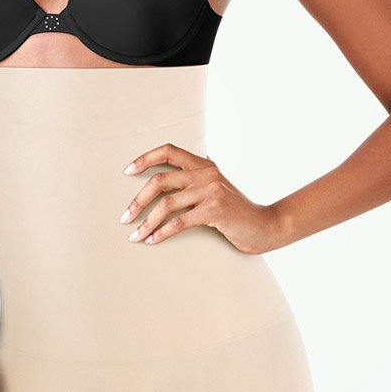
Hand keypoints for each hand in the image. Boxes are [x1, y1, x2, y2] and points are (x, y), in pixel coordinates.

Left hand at [119, 143, 276, 254]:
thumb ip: (199, 177)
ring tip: (135, 235)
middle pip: (160, 181)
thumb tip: (173, 173)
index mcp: (204, 164)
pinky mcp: (215, 210)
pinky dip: (162, 232)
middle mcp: (206, 173)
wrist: (265, 226)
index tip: (127, 172)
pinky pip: (179, 222)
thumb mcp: (217, 187)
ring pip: (166, 204)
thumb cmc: (237, 210)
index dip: (145, 158)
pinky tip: (153, 240)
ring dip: (146, 222)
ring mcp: (211, 190)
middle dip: (138, 200)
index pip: (168, 151)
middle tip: (125, 217)